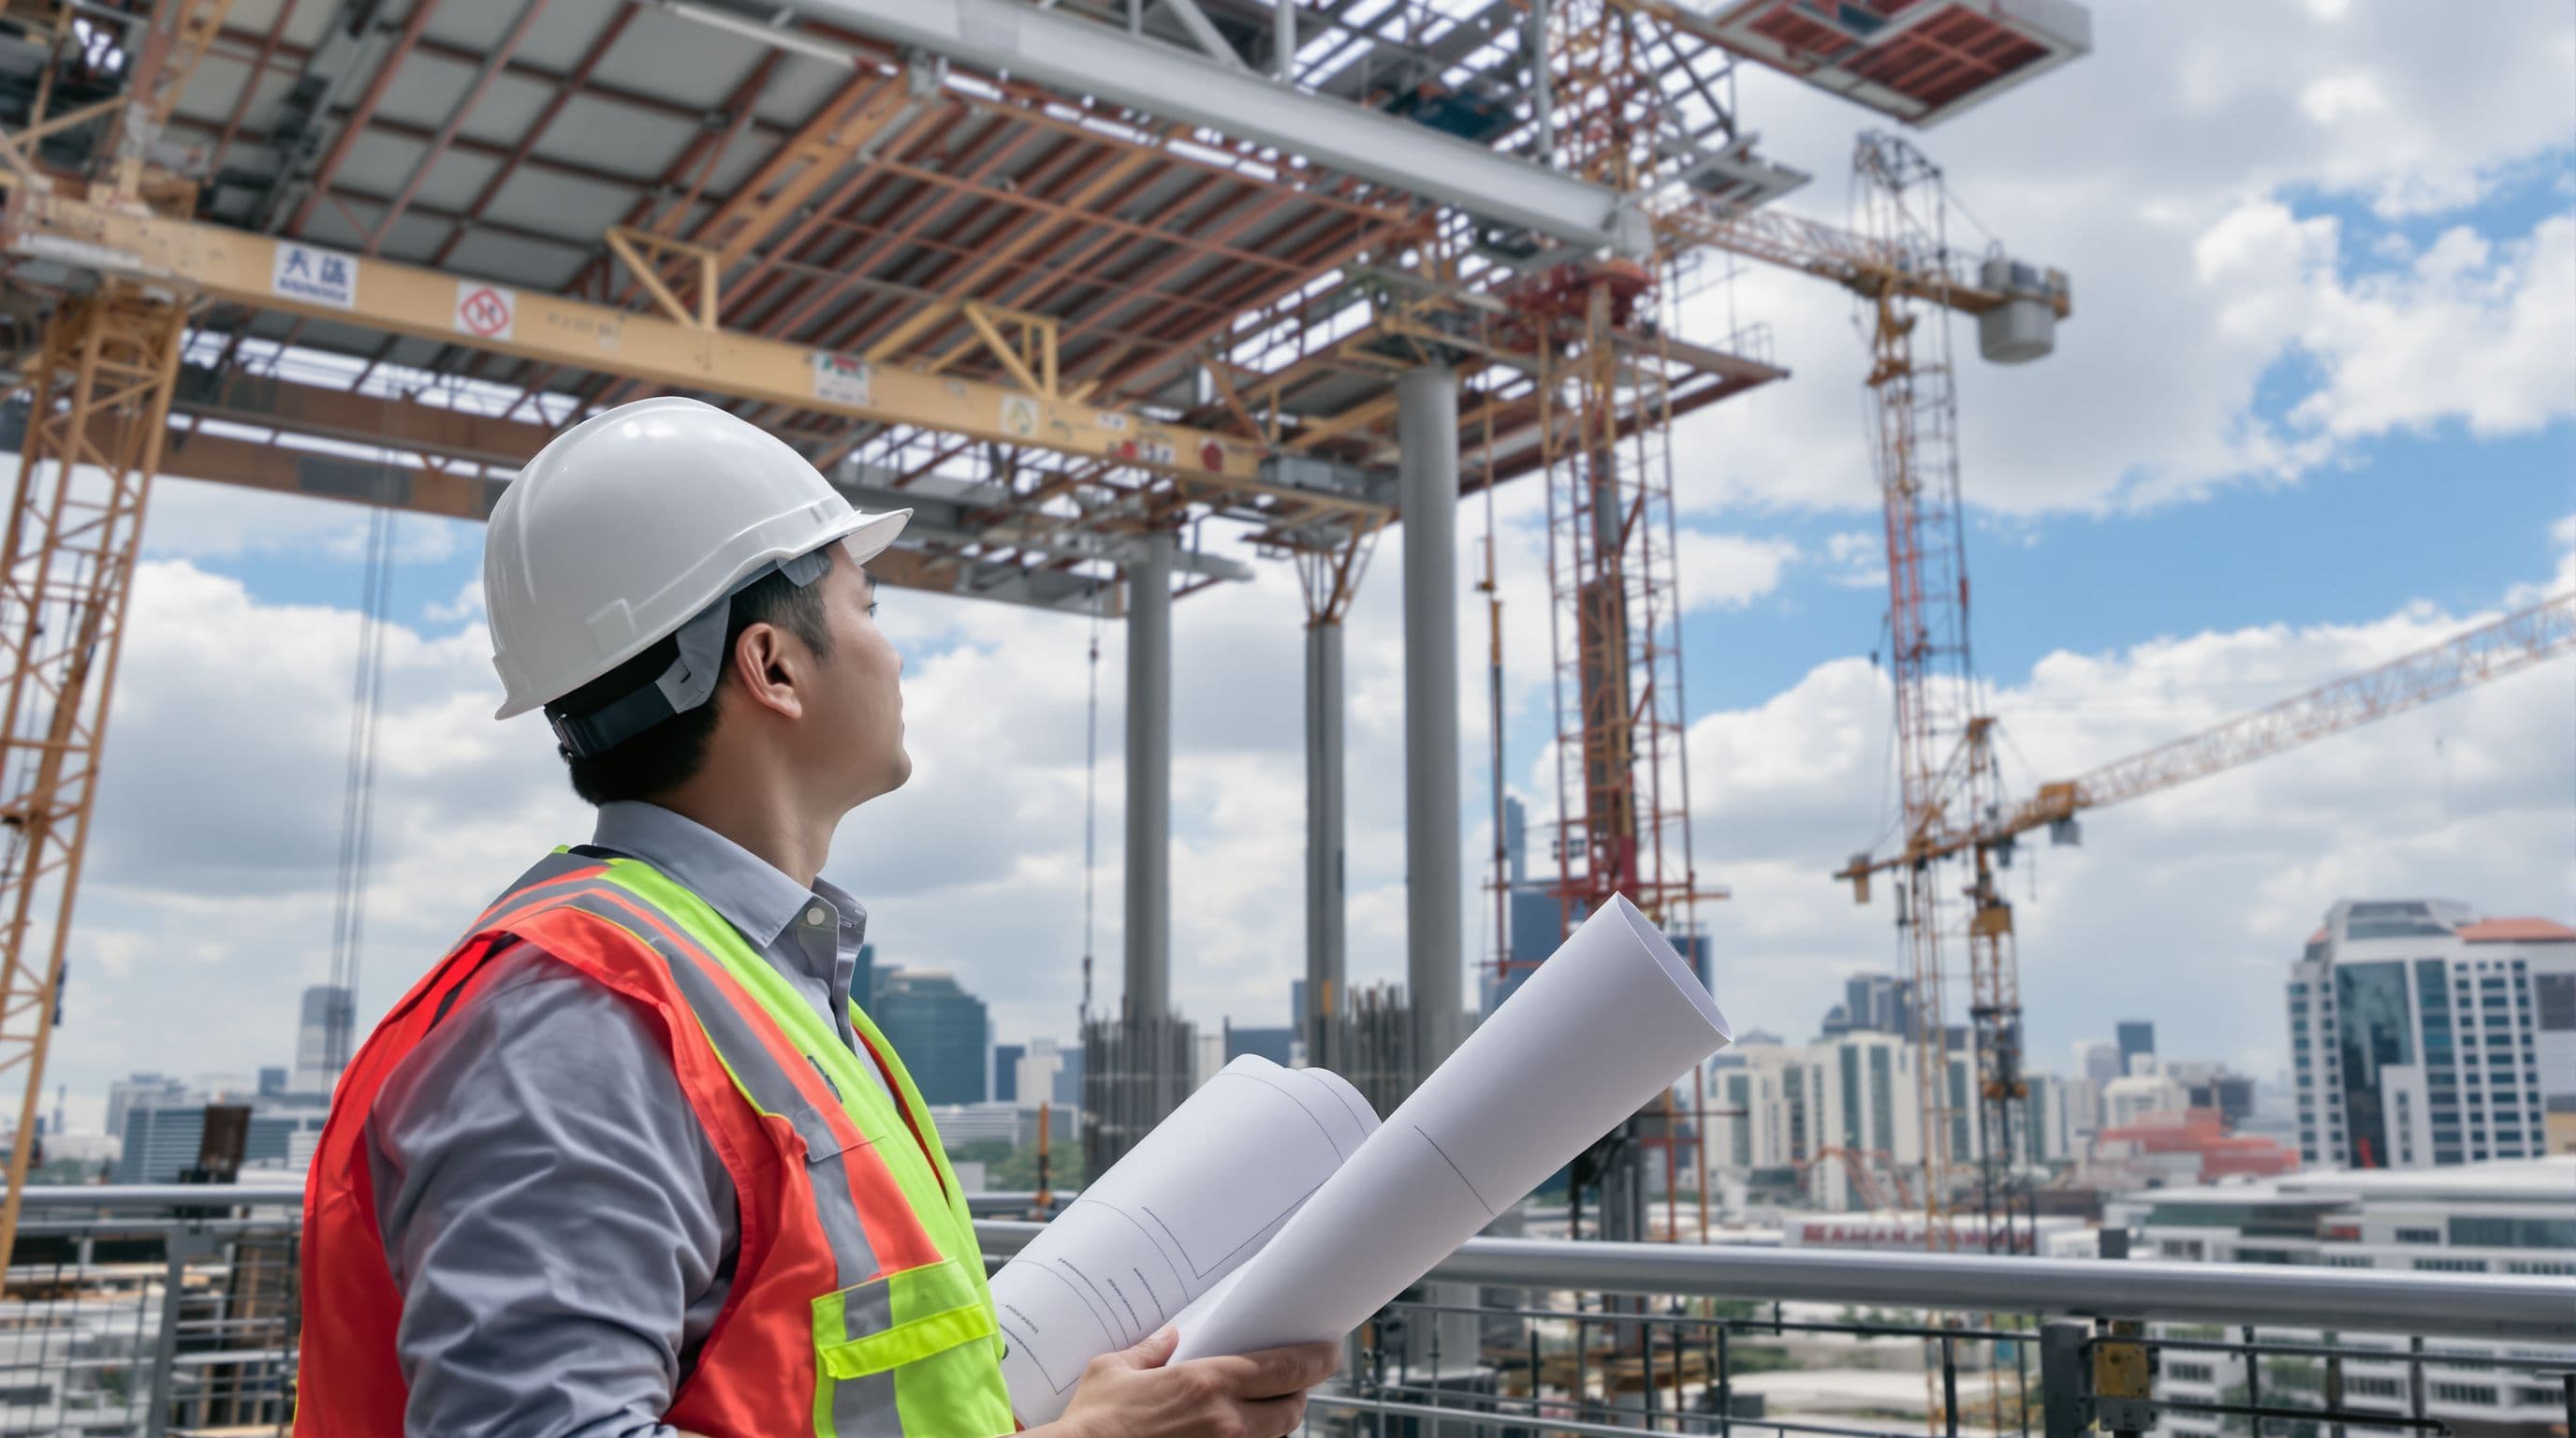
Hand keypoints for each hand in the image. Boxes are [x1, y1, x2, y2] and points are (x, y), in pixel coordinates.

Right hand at [1039, 1326, 1340, 1437]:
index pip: (1285, 1367)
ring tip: (1264, 1409)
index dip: (1316, 1359)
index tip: (1330, 1350)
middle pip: (1291, 1408)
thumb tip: (1167, 1338)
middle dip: (1299, 1394)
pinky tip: (1235, 1432)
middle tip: (1293, 1382)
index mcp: (1208, 1382)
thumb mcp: (1114, 1371)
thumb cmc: (1093, 1422)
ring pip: (1275, 1437)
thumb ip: (1148, 1352)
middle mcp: (1226, 1421)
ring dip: (1276, 1422)